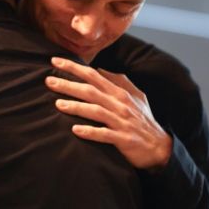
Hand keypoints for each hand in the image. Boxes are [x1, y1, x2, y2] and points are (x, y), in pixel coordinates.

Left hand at [46, 56, 172, 170]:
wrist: (159, 147)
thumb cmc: (143, 120)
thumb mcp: (136, 97)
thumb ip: (119, 82)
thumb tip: (101, 70)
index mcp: (120, 93)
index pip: (94, 75)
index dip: (74, 68)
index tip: (55, 61)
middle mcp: (120, 104)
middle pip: (91, 91)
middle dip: (69, 85)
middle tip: (49, 81)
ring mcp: (122, 121)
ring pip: (96, 111)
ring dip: (77, 107)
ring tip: (58, 105)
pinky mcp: (123, 139)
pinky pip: (104, 134)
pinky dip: (90, 132)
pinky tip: (76, 130)